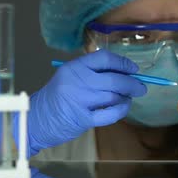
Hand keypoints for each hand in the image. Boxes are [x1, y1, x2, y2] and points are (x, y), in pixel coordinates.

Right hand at [14, 50, 146, 156]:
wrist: (36, 119)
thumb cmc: (57, 96)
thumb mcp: (70, 77)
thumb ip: (93, 73)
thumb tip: (126, 73)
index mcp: (74, 67)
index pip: (104, 58)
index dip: (123, 63)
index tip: (134, 69)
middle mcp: (78, 81)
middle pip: (114, 79)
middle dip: (133, 83)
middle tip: (141, 87)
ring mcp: (80, 100)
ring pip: (114, 96)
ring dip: (126, 98)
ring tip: (128, 98)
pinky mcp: (83, 118)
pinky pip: (110, 113)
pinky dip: (121, 110)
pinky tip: (123, 108)